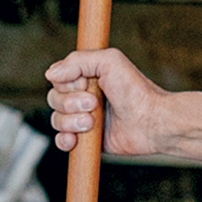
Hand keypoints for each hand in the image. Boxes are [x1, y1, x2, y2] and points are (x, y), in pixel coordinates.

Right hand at [45, 46, 168, 158]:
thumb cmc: (136, 90)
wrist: (151, 121)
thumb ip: (78, 60)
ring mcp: (83, 118)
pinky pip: (62, 141)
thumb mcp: (109, 61)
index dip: (67, 83)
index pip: (58, 79)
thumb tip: (50, 74)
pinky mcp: (87, 139)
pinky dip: (64, 140)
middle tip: (94, 104)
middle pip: (54, 99)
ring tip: (92, 123)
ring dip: (71, 122)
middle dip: (71, 103)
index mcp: (87, 77)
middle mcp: (83, 97)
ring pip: (57, 120)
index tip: (85, 84)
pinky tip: (75, 139)